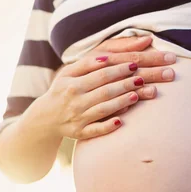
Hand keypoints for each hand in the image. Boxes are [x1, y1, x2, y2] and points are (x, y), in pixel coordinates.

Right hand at [41, 41, 176, 139]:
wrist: (46, 119)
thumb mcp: (68, 73)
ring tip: (137, 95)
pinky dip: (108, 125)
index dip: (119, 69)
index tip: (135, 64)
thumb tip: (107, 58)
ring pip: (103, 109)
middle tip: (145, 78)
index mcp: (73, 83)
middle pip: (105, 90)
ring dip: (121, 101)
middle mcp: (75, 100)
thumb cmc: (63, 90)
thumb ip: (87, 64)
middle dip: (126, 83)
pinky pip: (96, 130)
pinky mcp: (80, 133)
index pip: (100, 74)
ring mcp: (78, 118)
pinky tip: (121, 121)